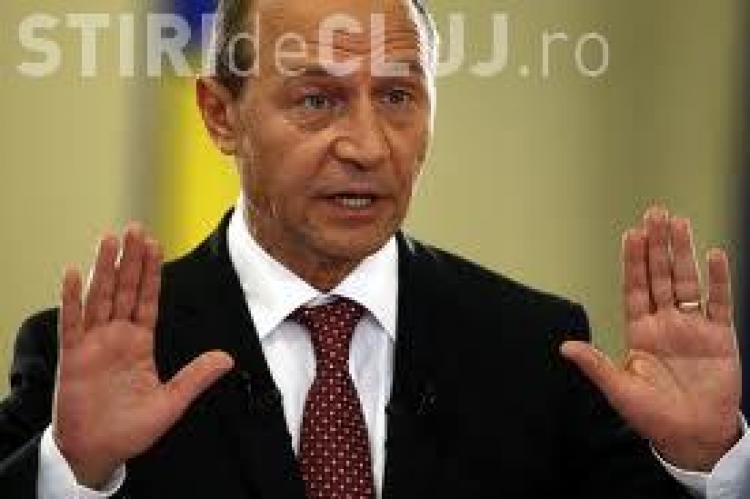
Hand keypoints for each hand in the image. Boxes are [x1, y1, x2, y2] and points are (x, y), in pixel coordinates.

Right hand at [53, 224, 233, 487]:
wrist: (99, 452)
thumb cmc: (132, 429)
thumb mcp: (171, 402)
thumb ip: (195, 377)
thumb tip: (228, 358)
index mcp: (140, 343)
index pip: (148, 299)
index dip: (152, 272)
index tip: (156, 243)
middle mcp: (117, 337)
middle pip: (124, 290)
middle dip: (131, 260)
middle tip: (136, 227)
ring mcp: (94, 344)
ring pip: (100, 298)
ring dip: (105, 269)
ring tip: (110, 239)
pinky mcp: (73, 357)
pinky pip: (72, 323)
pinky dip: (72, 299)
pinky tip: (74, 273)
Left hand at [561, 206, 739, 471]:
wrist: (693, 436)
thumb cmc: (653, 416)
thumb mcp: (620, 390)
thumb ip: (596, 365)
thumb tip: (564, 347)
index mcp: (639, 331)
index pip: (634, 288)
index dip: (632, 261)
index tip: (631, 234)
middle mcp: (665, 322)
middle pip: (660, 275)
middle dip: (657, 245)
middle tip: (655, 213)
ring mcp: (693, 327)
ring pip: (687, 281)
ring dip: (683, 252)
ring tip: (679, 223)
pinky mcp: (720, 337)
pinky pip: (719, 303)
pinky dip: (717, 280)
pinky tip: (712, 256)